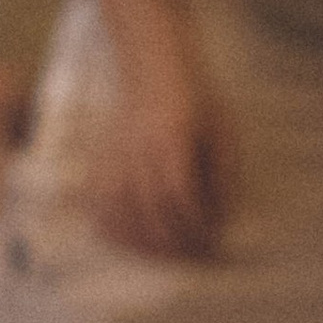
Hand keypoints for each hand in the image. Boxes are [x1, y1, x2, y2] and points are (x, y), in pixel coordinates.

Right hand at [85, 38, 235, 260]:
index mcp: (168, 137)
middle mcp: (135, 148)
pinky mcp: (99, 165)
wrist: (154, 66)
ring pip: (119, 215)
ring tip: (170, 255)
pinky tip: (136, 243)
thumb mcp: (224, 132)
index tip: (213, 242)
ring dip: (146, 245)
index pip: (176, 195)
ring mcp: (112, 157)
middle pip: (148, 212)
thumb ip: (224, 176)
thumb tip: (221, 221)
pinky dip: (115, 232)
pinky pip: (98, 209)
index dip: (194, 226)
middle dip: (175, 243)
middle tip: (197, 256)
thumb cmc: (198, 101)